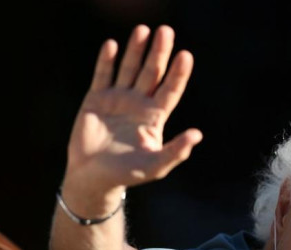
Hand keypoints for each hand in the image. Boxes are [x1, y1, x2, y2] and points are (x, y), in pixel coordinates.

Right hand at [65, 24, 201, 194]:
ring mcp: (117, 99)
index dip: (178, 73)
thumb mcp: (156, 166)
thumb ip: (176, 150)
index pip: (170, 90)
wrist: (93, 178)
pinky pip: (102, 75)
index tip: (186, 55)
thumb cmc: (127, 174)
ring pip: (129, 69)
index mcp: (155, 117)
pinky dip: (106, 61)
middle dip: (159, 53)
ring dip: (135, 50)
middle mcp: (139, 104)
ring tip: (143, 29)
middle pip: (152, 73)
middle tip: (166, 31)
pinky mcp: (96, 99)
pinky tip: (112, 45)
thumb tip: (198, 135)